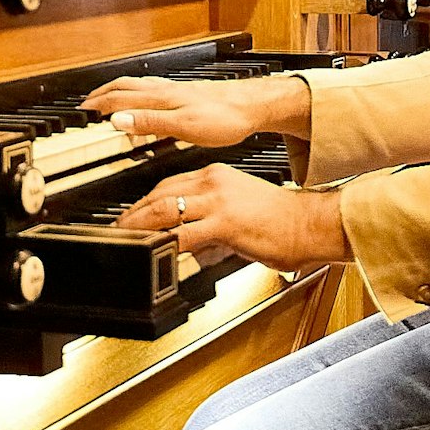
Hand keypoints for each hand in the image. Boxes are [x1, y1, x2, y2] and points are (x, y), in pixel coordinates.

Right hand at [85, 74, 311, 145]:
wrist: (254, 106)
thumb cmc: (225, 118)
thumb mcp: (184, 127)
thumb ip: (149, 123)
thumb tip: (116, 120)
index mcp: (161, 98)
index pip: (120, 97)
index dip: (98, 105)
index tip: (80, 111)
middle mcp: (166, 90)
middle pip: (126, 87)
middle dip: (103, 94)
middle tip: (86, 103)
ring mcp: (176, 90)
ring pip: (139, 85)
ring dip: (118, 91)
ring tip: (107, 98)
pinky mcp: (188, 93)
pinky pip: (153, 89)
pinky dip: (138, 93)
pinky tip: (145, 99)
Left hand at [115, 163, 350, 271]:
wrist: (310, 223)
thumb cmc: (284, 221)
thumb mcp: (241, 213)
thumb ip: (215, 225)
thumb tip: (198, 246)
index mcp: (217, 175)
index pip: (169, 185)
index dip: (145, 202)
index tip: (132, 217)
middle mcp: (214, 182)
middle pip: (160, 194)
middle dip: (134, 214)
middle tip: (119, 230)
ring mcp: (219, 201)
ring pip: (165, 210)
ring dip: (139, 227)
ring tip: (125, 241)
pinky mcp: (225, 223)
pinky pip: (184, 234)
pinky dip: (165, 244)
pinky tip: (155, 254)